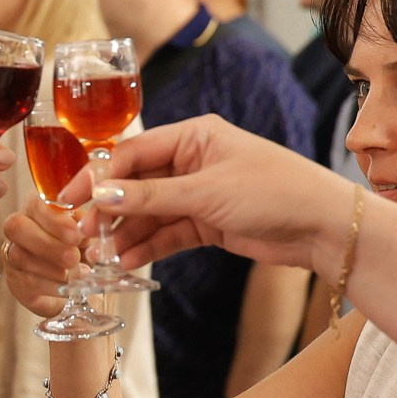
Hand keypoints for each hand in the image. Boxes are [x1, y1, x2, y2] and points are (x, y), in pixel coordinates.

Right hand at [0, 200, 90, 318]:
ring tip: (78, 273)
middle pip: (16, 227)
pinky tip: (69, 287)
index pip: (35, 204)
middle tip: (73, 257)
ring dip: (52, 268)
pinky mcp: (15, 281)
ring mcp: (12, 255)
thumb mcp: (88, 235)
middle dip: (47, 244)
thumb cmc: (83, 250)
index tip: (75, 235)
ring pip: (21, 256)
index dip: (53, 219)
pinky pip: (27, 281)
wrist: (79, 282)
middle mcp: (20, 229)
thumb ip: (86, 229)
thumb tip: (85, 232)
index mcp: (38, 209)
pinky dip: (51, 286)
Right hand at [53, 116, 357, 276]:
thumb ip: (150, 196)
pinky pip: (167, 234)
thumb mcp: (206, 192)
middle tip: (84, 234)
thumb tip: (100, 196)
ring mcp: (200, 194)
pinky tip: (127, 261)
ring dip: (126, 233)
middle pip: (136, 184)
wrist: (324, 228)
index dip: (99, 177)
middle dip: (110, 210)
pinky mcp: (208, 223)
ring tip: (101, 256)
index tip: (71, 200)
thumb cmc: (275, 191)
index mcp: (194, 136)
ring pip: (149, 213)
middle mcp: (193, 161)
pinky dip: (148, 247)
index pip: (132, 152)